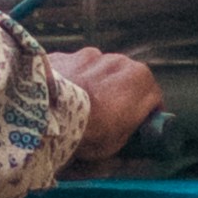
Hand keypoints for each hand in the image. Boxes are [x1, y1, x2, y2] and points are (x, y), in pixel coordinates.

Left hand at [53, 46, 162, 162]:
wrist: (45, 114)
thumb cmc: (88, 130)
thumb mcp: (119, 142)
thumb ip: (130, 129)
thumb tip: (130, 130)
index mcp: (140, 79)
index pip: (153, 97)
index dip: (146, 114)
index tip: (138, 126)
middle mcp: (117, 60)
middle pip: (124, 80)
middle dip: (119, 95)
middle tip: (106, 118)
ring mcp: (88, 55)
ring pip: (97, 72)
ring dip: (93, 85)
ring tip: (78, 108)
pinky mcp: (63, 56)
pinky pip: (72, 70)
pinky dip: (70, 81)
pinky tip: (59, 99)